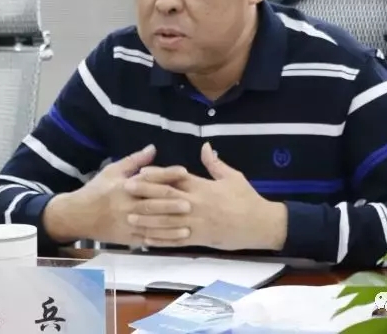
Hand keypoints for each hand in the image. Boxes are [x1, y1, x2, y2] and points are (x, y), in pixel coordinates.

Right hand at [43, 145, 189, 245]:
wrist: (76, 216)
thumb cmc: (96, 190)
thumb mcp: (112, 171)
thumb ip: (134, 161)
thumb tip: (153, 147)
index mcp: (123, 187)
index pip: (149, 179)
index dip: (167, 175)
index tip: (184, 171)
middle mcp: (125, 205)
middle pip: (151, 204)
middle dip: (171, 204)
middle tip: (190, 203)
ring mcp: (126, 223)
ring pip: (150, 225)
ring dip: (170, 226)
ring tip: (188, 224)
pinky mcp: (126, 237)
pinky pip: (147, 239)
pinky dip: (162, 239)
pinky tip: (176, 238)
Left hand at [127, 142, 287, 250]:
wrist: (260, 224)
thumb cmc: (247, 198)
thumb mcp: (233, 177)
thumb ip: (215, 164)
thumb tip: (205, 146)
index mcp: (203, 187)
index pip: (176, 178)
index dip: (157, 175)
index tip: (141, 172)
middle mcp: (196, 204)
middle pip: (166, 197)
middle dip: (145, 193)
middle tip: (126, 190)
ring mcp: (197, 222)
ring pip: (167, 220)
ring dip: (147, 219)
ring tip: (130, 217)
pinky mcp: (200, 238)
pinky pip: (176, 240)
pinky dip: (160, 240)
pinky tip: (146, 240)